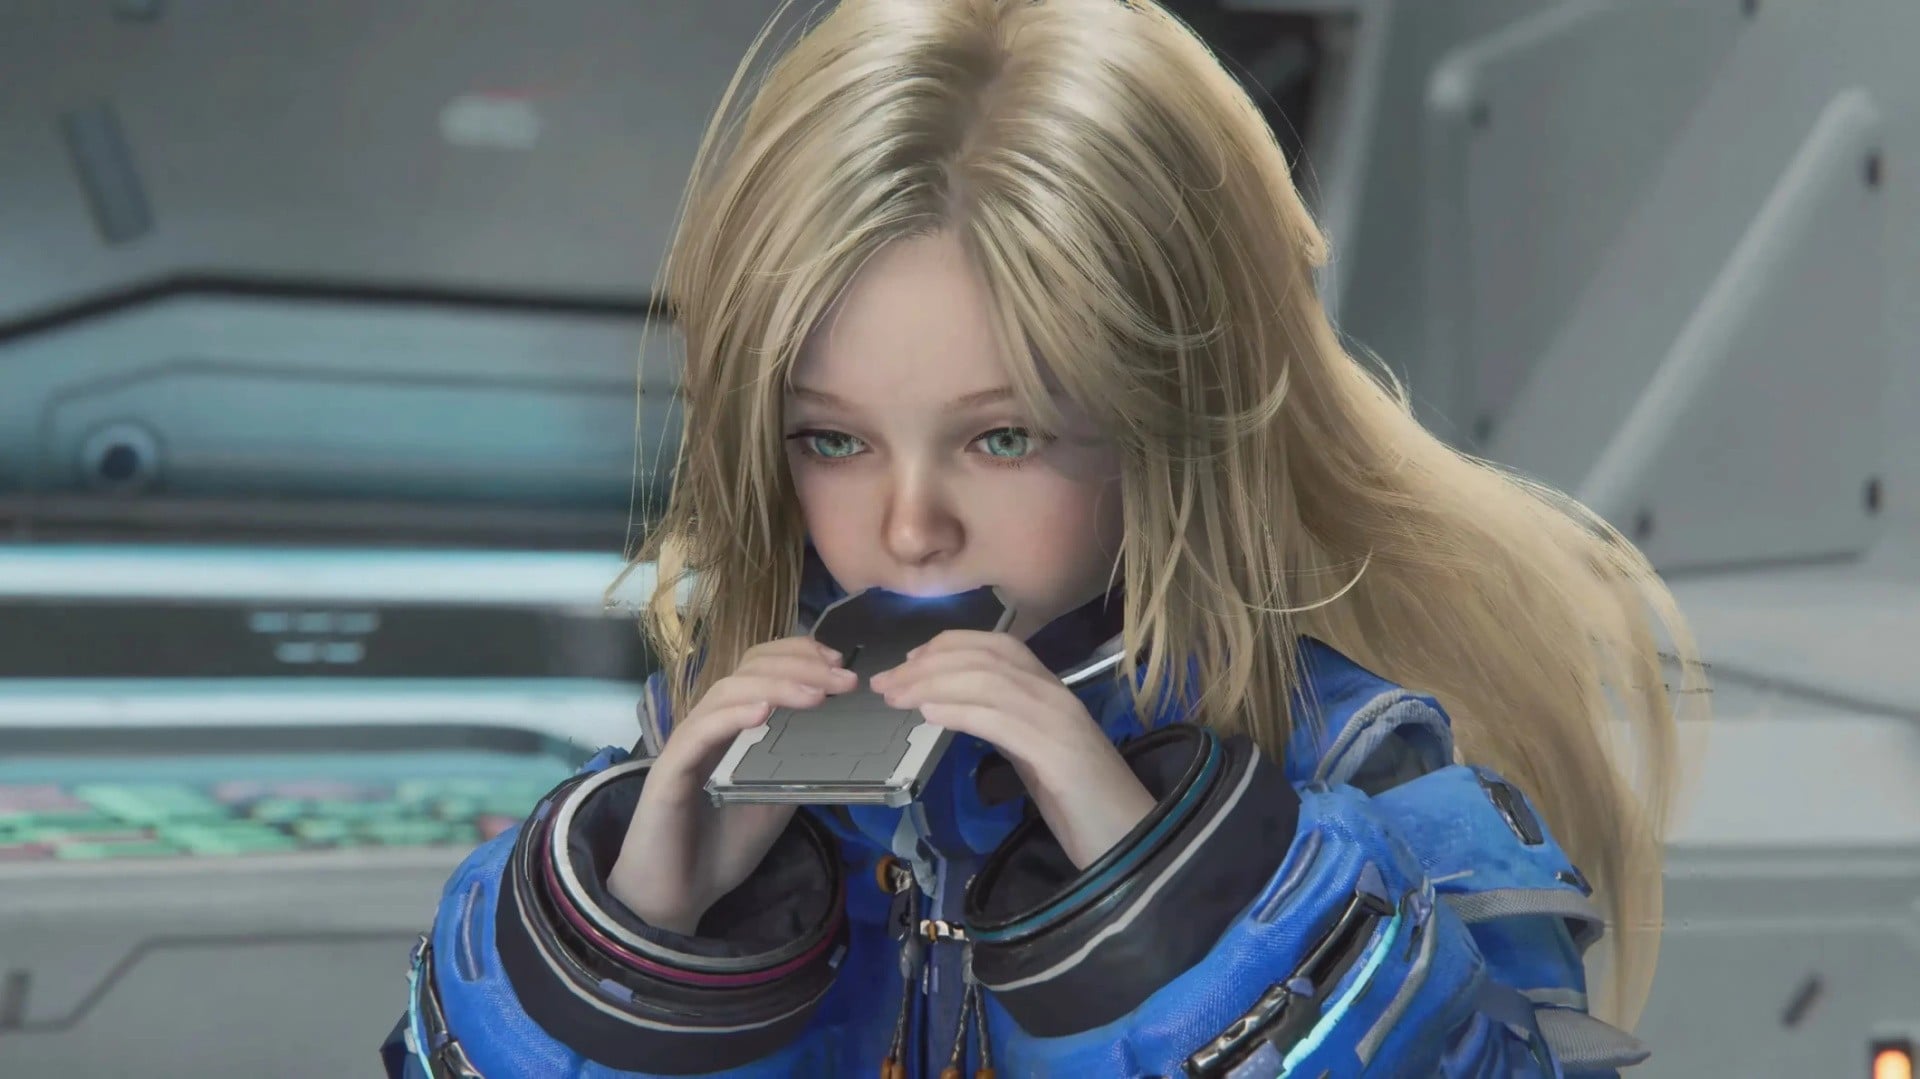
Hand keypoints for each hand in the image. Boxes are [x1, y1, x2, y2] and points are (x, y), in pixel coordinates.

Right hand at [607, 636, 858, 933]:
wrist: (677, 896)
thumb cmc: (722, 848)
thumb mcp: (775, 799)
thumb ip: (796, 765)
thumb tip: (840, 738)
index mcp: (733, 726)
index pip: (760, 669)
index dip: (798, 656)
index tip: (839, 664)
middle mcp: (708, 724)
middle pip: (747, 670)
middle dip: (799, 666)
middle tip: (843, 679)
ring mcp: (687, 743)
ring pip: (727, 692)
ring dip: (776, 686)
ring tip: (815, 695)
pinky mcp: (669, 770)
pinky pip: (701, 731)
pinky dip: (733, 716)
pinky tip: (764, 712)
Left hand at [868, 631, 1156, 869]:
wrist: (1132, 842)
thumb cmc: (1084, 805)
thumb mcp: (1036, 754)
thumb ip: (1006, 727)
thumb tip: (957, 709)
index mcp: (1053, 692)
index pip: (999, 646)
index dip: (949, 645)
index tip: (909, 661)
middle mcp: (1057, 696)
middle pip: (987, 658)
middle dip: (929, 664)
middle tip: (885, 683)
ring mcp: (1060, 722)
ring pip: (990, 682)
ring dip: (933, 684)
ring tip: (896, 697)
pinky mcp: (1058, 755)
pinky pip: (1001, 720)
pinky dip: (961, 710)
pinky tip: (930, 715)